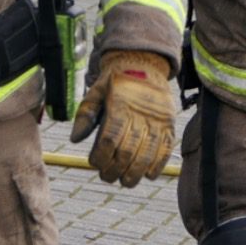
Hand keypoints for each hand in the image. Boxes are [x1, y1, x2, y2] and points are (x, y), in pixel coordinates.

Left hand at [69, 51, 175, 186]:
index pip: (110, 137)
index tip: (94, 163)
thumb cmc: (115, 81)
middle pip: (128, 149)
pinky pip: (166, 148)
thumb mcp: (95, 90)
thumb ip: (85, 114)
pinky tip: (148, 175)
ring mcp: (158, 119)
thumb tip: (75, 139)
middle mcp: (141, 112)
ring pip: (148, 153)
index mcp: (120, 104)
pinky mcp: (169, 124)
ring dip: (136, 172)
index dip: (101, 155)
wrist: (144, 62)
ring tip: (126, 182)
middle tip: (107, 177)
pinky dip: (158, 165)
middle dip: (116, 169)